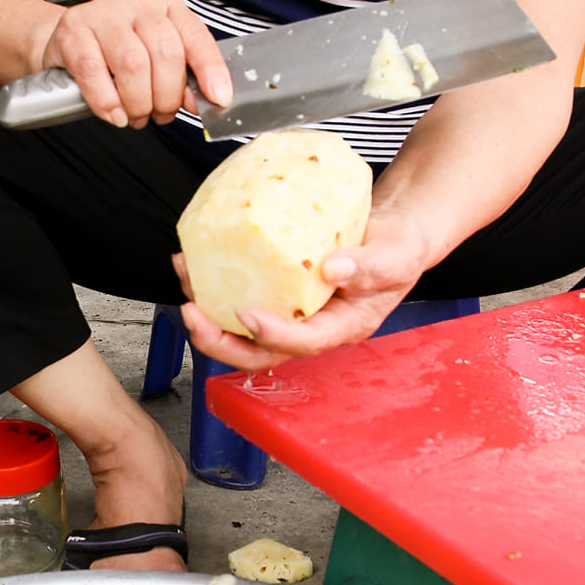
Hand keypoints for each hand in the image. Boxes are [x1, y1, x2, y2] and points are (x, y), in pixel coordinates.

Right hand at [39, 0, 231, 128]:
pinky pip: (93, 71)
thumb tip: (202, 100)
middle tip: (161, 115)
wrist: (67, 40)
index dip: (210, 70)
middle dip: (167, 96)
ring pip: (132, 64)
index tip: (218, 98)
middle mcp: (137, 0)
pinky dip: (107, 101)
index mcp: (166, 2)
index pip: (196, 36)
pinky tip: (114, 113)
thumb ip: (182, 75)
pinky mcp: (73, 28)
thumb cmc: (116, 50)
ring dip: (138, 102)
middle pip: (165, 53)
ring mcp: (103, 11)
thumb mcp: (155, 56)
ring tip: (136, 115)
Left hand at [174, 205, 434, 369]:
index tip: (246, 314)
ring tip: (185, 271)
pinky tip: (196, 257)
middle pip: (259, 352)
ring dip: (207, 308)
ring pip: (241, 328)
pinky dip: (215, 282)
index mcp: (343, 325)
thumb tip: (332, 268)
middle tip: (190, 312)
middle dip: (220, 341)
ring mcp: (291, 311)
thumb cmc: (399, 246)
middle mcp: (312, 326)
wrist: (391, 231)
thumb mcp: (397, 253)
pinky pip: (243, 294)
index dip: (273, 335)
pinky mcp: (277, 290)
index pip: (304, 343)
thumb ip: (371, 265)